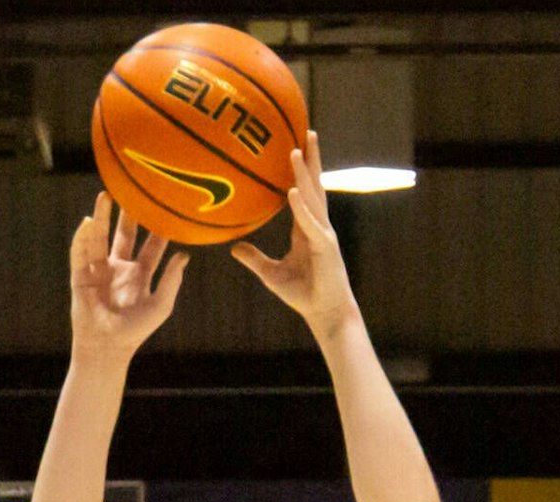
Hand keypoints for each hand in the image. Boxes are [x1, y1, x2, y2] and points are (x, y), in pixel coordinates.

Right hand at [69, 192, 189, 361]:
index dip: (158, 228)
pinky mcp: (80, 276)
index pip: (152, 245)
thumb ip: (171, 281)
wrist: (106, 347)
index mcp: (140, 274)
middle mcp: (119, 268)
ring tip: (106, 195)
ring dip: (102, 217)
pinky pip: (80, 252)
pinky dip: (82, 237)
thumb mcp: (160, 306)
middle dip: (129, 214)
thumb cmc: (135, 331)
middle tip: (135, 190)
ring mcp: (99, 270)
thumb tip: (184, 255)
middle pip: (125, 234)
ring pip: (100, 238)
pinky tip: (87, 222)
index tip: (166, 207)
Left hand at [230, 132, 359, 336]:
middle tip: (305, 129)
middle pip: (315, 184)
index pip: (304, 191)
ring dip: (304, 173)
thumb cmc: (303, 294)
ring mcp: (324, 233)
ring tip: (295, 150)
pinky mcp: (326, 247)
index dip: (301, 169)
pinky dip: (302, 207)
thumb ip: (254, 258)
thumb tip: (233, 247)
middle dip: (311, 157)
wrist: (325, 313)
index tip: (294, 145)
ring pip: (314, 197)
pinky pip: (310, 223)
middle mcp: (318, 225)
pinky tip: (293, 191)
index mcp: (307, 227)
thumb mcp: (271, 274)